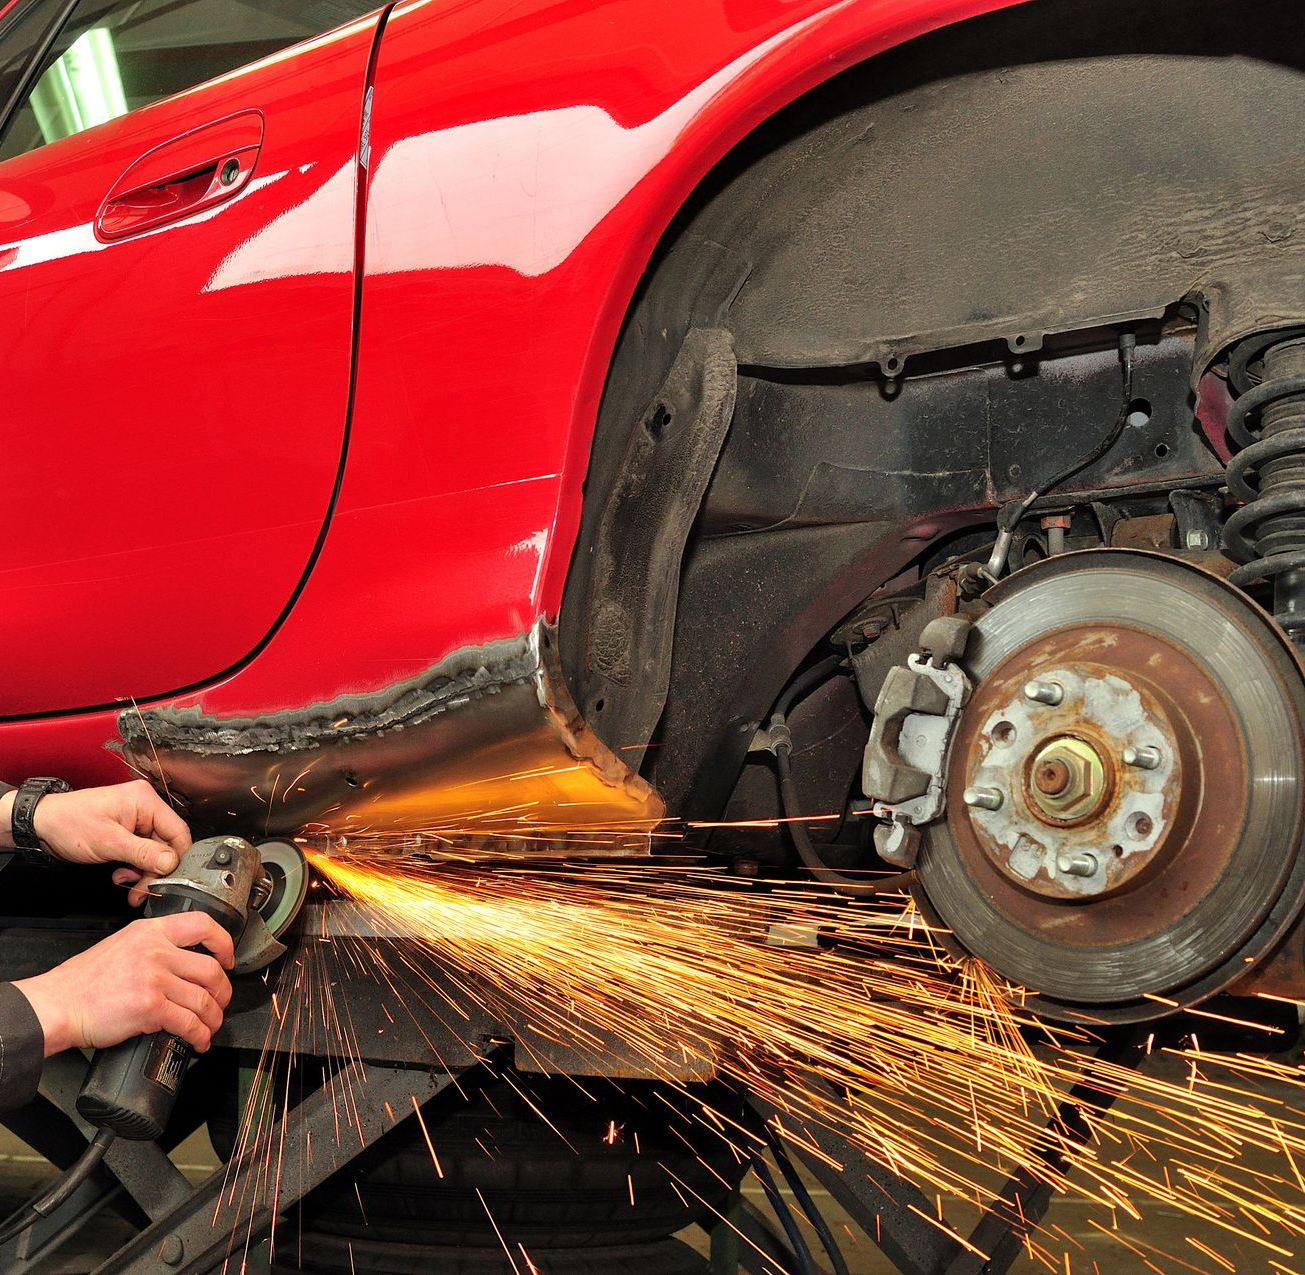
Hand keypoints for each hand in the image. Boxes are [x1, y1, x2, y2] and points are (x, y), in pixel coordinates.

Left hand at [11, 780, 190, 904]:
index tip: (167, 879)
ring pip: (153, 852)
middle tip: (142, 890)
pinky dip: (133, 867)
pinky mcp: (126, 831)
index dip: (176, 858)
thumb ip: (143, 853)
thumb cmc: (68, 823)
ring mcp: (135, 819)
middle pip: (166, 845)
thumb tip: (171, 862)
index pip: (178, 831)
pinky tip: (120, 874)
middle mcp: (144, 807)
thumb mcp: (109, 842)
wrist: (40, 825)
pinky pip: (140, 852)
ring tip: (127, 885)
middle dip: (153, 870)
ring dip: (142, 872)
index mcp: (146, 801)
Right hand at [13, 912, 233, 1055]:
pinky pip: (188, 1023)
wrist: (58, 1005)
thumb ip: (154, 945)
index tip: (227, 958)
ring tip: (210, 1026)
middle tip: (220, 1001)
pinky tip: (198, 1040)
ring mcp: (154, 979)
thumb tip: (183, 959)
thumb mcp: (122, 944)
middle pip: (211, 968)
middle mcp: (156, 951)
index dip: (223, 942)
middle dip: (223, 991)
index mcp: (150, 932)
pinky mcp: (150, 1007)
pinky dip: (200, 1035)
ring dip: (213, 1017)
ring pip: (204, 998)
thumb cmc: (84, 981)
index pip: (202, 924)